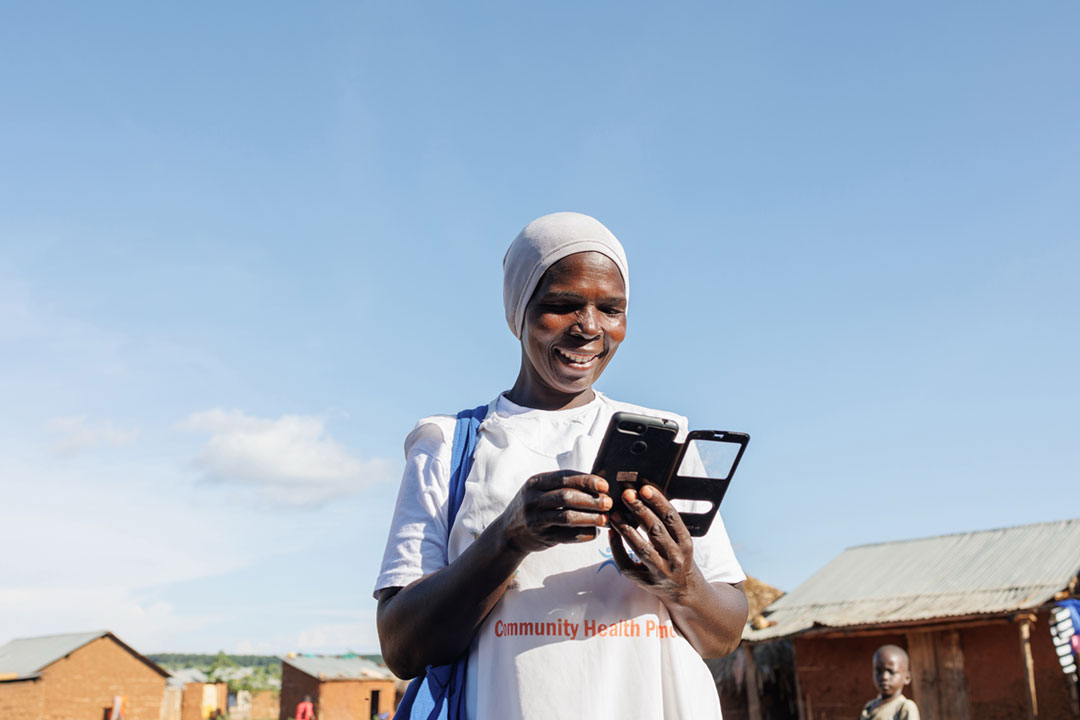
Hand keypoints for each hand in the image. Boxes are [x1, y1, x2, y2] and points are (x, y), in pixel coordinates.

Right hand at [497, 470, 611, 553]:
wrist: (509, 532)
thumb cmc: (534, 507)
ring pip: (567, 517)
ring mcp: (536, 519)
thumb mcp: (539, 490)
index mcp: (535, 482)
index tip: (604, 485)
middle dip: (591, 499)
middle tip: (608, 503)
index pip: (564, 477)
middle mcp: (533, 499)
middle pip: (567, 497)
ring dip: (590, 518)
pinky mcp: (542, 537)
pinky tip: (595, 532)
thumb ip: (562, 486)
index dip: (586, 481)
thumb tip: (598, 485)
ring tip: (605, 519)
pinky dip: (584, 534)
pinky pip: (567, 536)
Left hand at [608, 484, 701, 602]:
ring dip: (626, 529)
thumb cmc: (677, 557)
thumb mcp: (680, 541)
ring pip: (641, 548)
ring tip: (614, 514)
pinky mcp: (644, 581)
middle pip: (656, 531)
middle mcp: (675, 558)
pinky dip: (617, 547)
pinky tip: (611, 533)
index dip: (658, 502)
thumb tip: (644, 495)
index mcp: (685, 543)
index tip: (645, 488)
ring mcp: (660, 571)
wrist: (683, 590)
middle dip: (640, 511)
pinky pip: (627, 564)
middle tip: (627, 495)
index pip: (672, 518)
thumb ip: (665, 523)